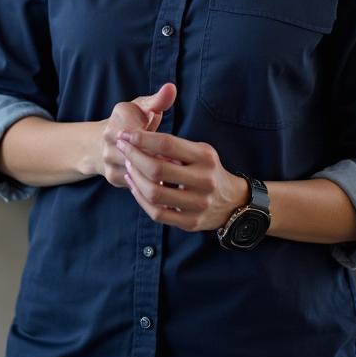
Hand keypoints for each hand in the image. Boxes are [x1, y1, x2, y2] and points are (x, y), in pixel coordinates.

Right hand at [98, 83, 176, 186]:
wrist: (100, 143)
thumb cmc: (130, 121)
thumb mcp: (142, 107)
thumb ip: (158, 100)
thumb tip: (171, 88)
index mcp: (119, 118)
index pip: (145, 135)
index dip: (163, 146)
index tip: (179, 154)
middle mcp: (110, 138)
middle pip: (143, 155)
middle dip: (163, 162)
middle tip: (182, 169)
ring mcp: (109, 159)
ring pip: (140, 172)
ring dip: (158, 176)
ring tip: (177, 178)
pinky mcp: (112, 177)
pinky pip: (136, 185)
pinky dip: (150, 185)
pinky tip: (164, 184)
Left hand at [116, 130, 249, 231]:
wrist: (232, 202)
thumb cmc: (207, 169)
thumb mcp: (199, 150)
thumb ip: (173, 144)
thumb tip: (138, 134)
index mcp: (205, 157)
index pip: (167, 144)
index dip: (142, 138)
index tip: (126, 134)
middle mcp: (204, 180)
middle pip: (157, 169)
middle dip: (134, 156)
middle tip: (123, 148)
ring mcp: (198, 204)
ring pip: (154, 193)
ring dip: (135, 178)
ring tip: (128, 166)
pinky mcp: (191, 222)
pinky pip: (157, 213)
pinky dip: (140, 199)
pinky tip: (134, 185)